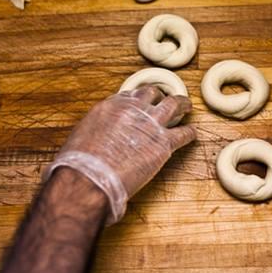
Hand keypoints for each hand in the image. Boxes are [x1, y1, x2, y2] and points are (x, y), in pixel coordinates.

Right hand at [43, 86, 195, 223]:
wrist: (88, 179)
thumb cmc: (79, 165)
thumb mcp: (81, 137)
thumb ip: (95, 132)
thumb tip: (96, 141)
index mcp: (110, 106)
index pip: (131, 95)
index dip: (139, 99)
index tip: (143, 103)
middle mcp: (132, 109)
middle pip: (152, 93)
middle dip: (160, 96)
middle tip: (166, 101)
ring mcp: (150, 124)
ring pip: (174, 105)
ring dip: (182, 105)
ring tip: (187, 107)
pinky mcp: (163, 143)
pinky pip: (184, 133)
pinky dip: (190, 133)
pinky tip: (192, 134)